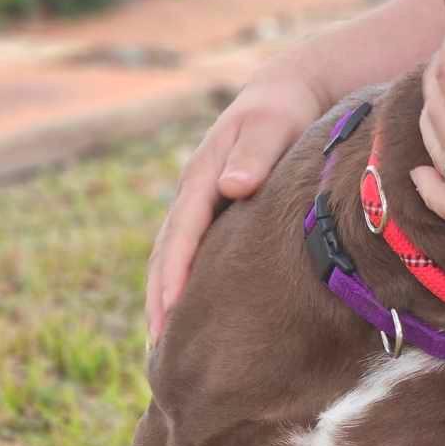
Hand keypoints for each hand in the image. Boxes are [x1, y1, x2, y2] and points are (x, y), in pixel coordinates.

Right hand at [147, 69, 325, 341]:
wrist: (286, 94)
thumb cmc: (284, 111)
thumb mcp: (272, 124)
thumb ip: (255, 153)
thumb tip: (232, 186)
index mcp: (204, 176)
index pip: (183, 234)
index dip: (175, 276)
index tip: (170, 316)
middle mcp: (195, 193)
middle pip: (167, 254)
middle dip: (159, 301)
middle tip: (158, 351)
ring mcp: (201, 205)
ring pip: (173, 259)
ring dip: (164, 300)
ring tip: (163, 346)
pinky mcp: (215, 213)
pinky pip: (191, 255)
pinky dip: (183, 286)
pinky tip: (189, 317)